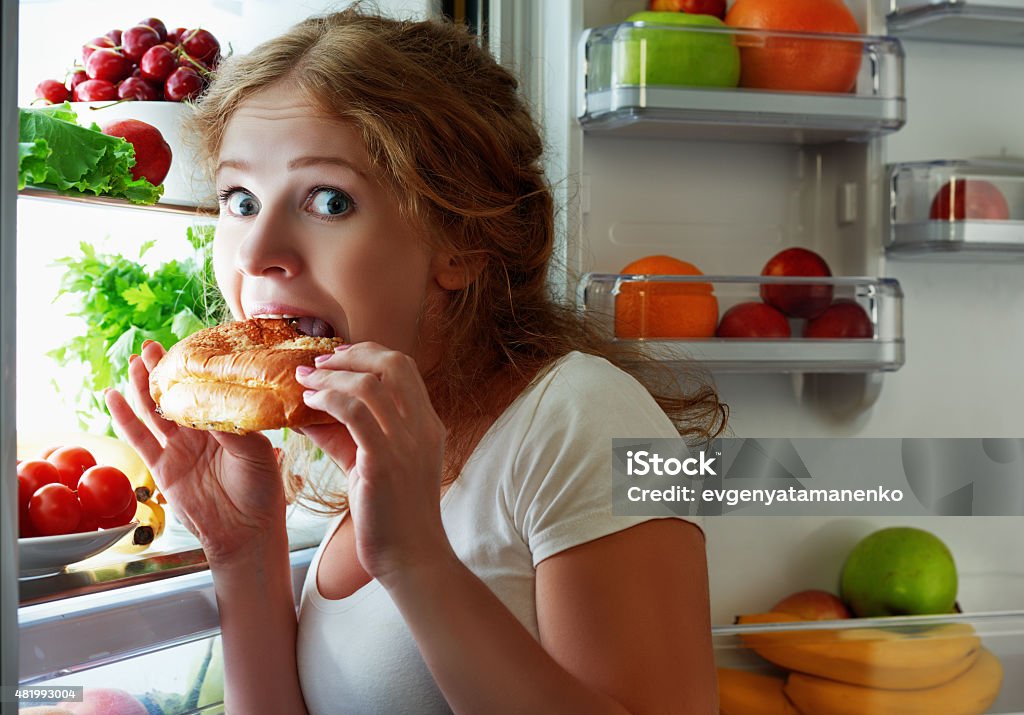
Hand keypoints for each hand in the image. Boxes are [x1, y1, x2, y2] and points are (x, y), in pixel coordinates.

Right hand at [105, 340, 285, 565]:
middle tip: (150, 346)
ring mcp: (180, 449)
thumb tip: (208, 402)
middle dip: (163, 371)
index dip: (192, 370)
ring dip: (143, 387)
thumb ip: (231, 427)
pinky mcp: (163, 468)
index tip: (184, 347)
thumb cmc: (261, 491)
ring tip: (134, 361)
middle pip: (176, 396)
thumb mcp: (255, 452)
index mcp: (227, 424)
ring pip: (156, 412)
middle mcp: (201, 433)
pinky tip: (113, 396)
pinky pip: (140, 438)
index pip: (206, 390)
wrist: (246, 532)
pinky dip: (124, 417)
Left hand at [295, 343, 452, 584]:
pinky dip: (328, 400)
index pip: (404, 367)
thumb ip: (347, 436)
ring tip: (305, 382)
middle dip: (352, 355)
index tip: (337, 358)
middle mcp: (422, 427)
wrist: (411, 556)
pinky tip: (308, 405)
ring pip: (369, 384)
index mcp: (427, 424)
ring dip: (331, 376)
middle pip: (393, 363)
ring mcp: (406, 443)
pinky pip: (354, 414)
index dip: (369, 353)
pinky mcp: (384, 461)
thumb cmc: (392, 514)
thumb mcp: (373, 464)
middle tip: (318, 363)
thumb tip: (309, 412)